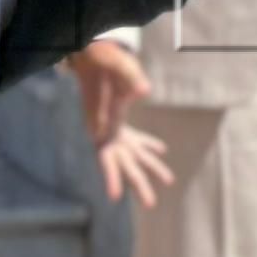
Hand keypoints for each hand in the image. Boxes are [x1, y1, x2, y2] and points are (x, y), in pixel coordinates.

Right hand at [69, 40, 175, 201]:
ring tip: (169, 180)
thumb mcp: (115, 64)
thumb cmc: (101, 58)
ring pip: (130, 153)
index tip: (115, 196)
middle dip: (137, 182)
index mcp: (101, 123)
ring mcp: (110, 125)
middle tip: (151, 204)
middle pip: (120, 163)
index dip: (111, 177)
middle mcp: (104, 129)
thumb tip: (145, 90)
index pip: (105, 156)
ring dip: (148, 166)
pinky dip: (146, 144)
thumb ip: (130, 77)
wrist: (87, 51)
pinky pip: (131, 137)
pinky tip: (162, 150)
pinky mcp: (116, 119)